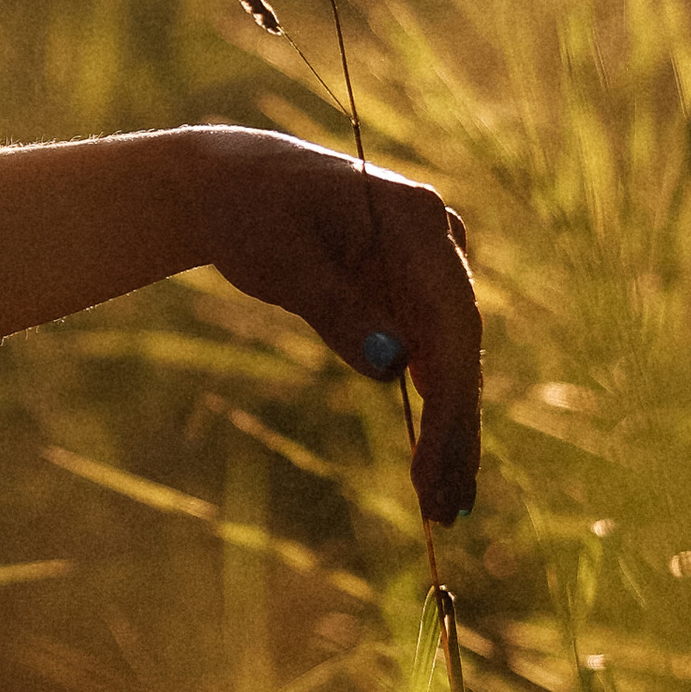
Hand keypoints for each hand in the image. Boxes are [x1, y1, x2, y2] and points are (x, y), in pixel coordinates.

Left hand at [195, 127, 481, 524]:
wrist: (229, 182)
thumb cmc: (249, 212)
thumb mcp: (282, 264)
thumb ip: (337, 311)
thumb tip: (393, 369)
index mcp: (416, 220)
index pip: (452, 322)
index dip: (451, 402)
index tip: (436, 466)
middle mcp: (440, 238)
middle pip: (461, 346)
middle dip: (455, 430)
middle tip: (446, 509)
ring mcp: (431, 264)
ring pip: (452, 358)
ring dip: (448, 430)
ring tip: (443, 505)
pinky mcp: (413, 290)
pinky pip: (431, 355)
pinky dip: (431, 407)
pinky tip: (433, 463)